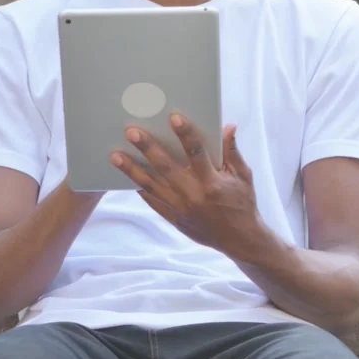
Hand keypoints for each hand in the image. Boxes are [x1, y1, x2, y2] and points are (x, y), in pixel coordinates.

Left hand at [110, 114, 264, 257]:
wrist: (240, 240)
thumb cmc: (243, 203)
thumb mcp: (243, 176)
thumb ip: (233, 151)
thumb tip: (228, 126)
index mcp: (212, 182)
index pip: (196, 153)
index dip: (186, 134)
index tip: (174, 117)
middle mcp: (194, 195)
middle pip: (166, 168)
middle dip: (148, 148)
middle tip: (131, 132)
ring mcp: (181, 209)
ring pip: (151, 186)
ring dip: (132, 170)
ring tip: (115, 156)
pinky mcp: (175, 219)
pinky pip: (152, 201)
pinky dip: (140, 189)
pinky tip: (127, 177)